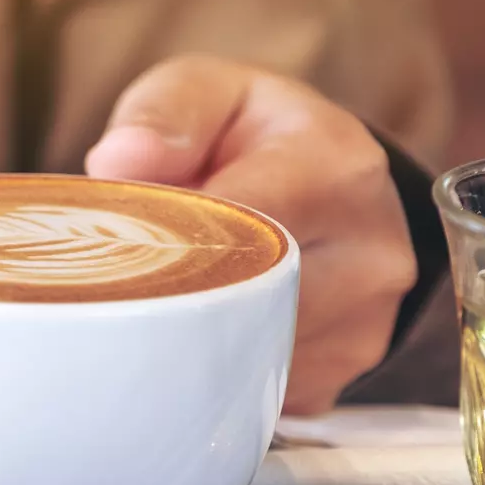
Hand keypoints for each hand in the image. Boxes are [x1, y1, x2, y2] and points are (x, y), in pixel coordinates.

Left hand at [84, 55, 413, 414]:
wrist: (328, 184)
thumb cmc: (252, 136)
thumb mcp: (209, 92)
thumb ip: (163, 112)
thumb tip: (121, 161)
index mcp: (336, 168)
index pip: (242, 226)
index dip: (167, 245)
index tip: (114, 251)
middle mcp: (369, 251)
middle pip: (242, 305)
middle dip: (170, 299)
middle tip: (116, 287)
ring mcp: (362, 325)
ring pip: (243, 358)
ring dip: (186, 340)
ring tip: (156, 302)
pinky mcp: (337, 377)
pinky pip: (253, 392)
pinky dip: (210, 373)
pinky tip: (191, 336)